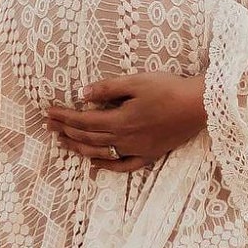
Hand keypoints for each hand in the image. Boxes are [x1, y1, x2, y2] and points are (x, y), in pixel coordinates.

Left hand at [47, 72, 206, 171]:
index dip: (64, 117)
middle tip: (49, 126)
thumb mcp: (136, 81)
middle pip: (88, 138)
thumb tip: (82, 94)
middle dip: (66, 131)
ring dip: (79, 148)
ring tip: (63, 143)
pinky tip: (95, 164)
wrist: (198, 106)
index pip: (83, 121)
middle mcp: (125, 139)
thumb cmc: (169, 88)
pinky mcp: (150, 155)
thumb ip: (107, 89)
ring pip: (101, 152)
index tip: (48, 113)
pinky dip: (107, 166)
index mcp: (120, 120)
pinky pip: (124, 166)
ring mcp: (137, 149)